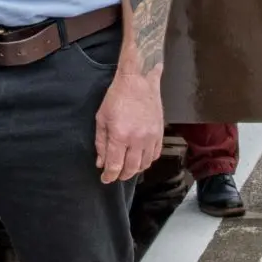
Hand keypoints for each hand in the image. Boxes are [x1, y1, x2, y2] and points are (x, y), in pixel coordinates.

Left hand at [93, 69, 164, 183]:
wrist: (138, 82)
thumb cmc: (117, 97)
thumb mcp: (101, 119)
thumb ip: (101, 143)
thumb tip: (101, 162)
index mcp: (120, 135)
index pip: (114, 165)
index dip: (109, 176)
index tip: (105, 179)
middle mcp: (137, 139)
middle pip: (131, 168)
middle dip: (121, 175)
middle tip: (115, 175)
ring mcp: (151, 137)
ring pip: (145, 164)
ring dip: (135, 170)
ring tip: (127, 169)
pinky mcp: (160, 133)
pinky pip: (155, 154)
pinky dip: (147, 161)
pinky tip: (140, 159)